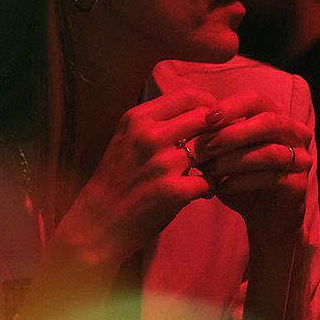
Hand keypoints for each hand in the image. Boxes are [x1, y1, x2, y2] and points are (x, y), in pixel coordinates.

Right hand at [49, 87, 219, 270]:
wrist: (97, 223)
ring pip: (212, 148)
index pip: (187, 95)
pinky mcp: (173, 190)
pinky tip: (203, 192)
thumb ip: (156, 124)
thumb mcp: (126, 140)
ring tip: (213, 168)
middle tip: (222, 142)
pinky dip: (211, 187)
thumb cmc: (115, 181)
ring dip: (217, 158)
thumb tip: (196, 109)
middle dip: (218, 128)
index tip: (214, 117)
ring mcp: (162, 163)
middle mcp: (149, 135)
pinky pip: (210, 181)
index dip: (208, 104)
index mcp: (137, 119)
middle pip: (205, 116)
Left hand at [191, 90, 312, 244]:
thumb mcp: (225, 156)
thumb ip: (214, 140)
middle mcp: (295, 133)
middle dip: (233, 132)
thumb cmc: (242, 181)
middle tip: (205, 145)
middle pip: (268, 120)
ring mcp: (302, 158)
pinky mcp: (299, 183)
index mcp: (277, 117)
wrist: (266, 220)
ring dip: (234, 159)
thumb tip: (187, 127)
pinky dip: (242, 181)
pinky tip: (221, 187)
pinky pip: (271, 177)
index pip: (256, 99)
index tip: (205, 118)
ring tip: (208, 168)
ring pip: (270, 151)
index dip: (231, 107)